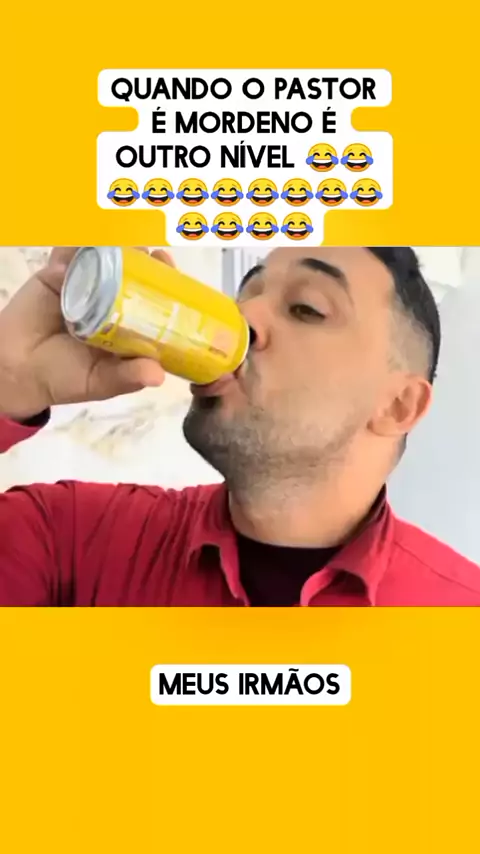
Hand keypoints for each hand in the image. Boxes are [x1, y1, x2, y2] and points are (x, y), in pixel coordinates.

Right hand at [0, 247, 171, 420]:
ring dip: (112, 242)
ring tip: (122, 234)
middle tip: (147, 245)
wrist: (16, 371)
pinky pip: (65, 255)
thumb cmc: (64, 378)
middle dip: (141, 254)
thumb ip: (126, 378)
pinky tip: (83, 240)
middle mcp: (108, 300)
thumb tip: (157, 375)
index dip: (162, 279)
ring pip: (101, 258)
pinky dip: (74, 246)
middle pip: (130, 270)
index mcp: (125, 324)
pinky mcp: (55, 276)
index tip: (167, 264)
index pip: (149, 296)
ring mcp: (83, 286)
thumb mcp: (100, 382)